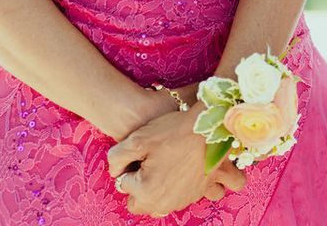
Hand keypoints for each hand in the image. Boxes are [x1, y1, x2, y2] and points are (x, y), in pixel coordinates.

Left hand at [107, 102, 245, 217]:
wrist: (211, 124)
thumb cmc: (174, 131)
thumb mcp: (136, 139)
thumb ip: (116, 158)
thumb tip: (116, 173)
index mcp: (146, 192)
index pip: (124, 184)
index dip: (130, 166)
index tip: (142, 153)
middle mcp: (165, 202)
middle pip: (140, 202)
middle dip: (141, 186)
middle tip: (150, 162)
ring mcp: (184, 199)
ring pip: (161, 203)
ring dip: (160, 190)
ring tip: (168, 165)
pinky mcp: (200, 192)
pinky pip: (184, 198)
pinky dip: (184, 189)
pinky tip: (185, 171)